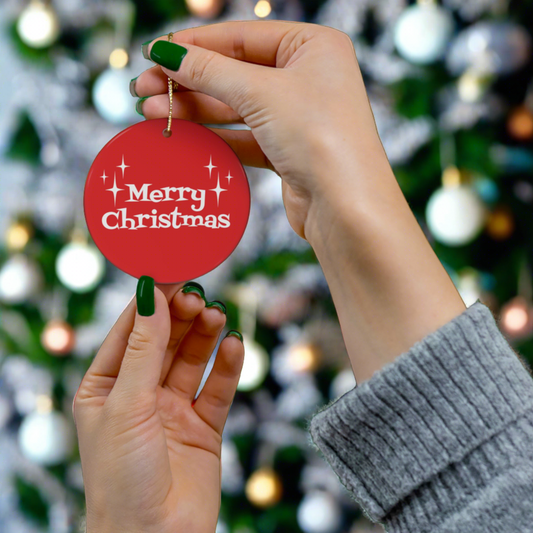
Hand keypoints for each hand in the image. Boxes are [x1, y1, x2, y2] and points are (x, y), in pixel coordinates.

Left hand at [73, 278, 243, 532]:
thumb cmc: (121, 477)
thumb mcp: (126, 404)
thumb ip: (144, 348)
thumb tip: (150, 294)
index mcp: (106, 386)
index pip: (130, 330)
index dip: (151, 300)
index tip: (172, 271)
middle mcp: (139, 394)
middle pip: (165, 340)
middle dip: (181, 316)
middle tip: (199, 295)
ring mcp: (172, 408)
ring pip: (192, 359)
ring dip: (205, 335)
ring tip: (217, 314)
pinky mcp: (203, 425)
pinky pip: (217, 387)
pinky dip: (228, 366)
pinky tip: (234, 346)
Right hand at [132, 20, 385, 240]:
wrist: (346, 208)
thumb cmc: (320, 138)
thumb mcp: (260, 93)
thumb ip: (210, 71)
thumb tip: (166, 53)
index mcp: (313, 46)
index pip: (242, 36)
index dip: (195, 45)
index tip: (154, 53)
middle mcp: (309, 78)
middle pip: (235, 72)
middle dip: (188, 81)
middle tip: (143, 88)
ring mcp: (299, 116)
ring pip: (236, 107)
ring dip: (194, 109)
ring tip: (152, 113)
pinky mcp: (289, 151)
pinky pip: (244, 136)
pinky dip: (214, 135)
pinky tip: (182, 134)